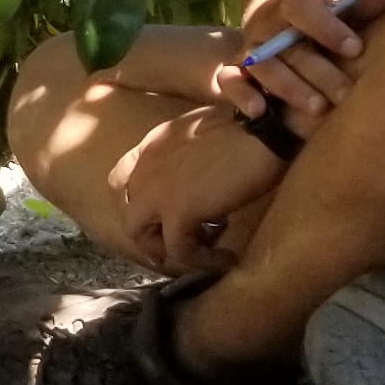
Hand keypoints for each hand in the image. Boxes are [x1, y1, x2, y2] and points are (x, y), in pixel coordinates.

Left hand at [106, 111, 291, 276]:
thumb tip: (199, 176)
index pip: (119, 179)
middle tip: (178, 246)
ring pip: (142, 237)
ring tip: (203, 253)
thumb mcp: (203, 130)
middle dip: (150, 237)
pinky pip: (180, 250)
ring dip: (171, 251)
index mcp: (152, 145)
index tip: (157, 218)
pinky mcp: (179, 212)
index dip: (134, 204)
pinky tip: (225, 258)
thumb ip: (188, 153)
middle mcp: (146, 167)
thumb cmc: (249, 123)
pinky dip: (203, 260)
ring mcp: (158, 190)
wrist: (264, 129)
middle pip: (128, 215)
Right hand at [207, 0, 384, 134]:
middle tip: (347, 93)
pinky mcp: (237, 73)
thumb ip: (360, 7)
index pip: (302, 7)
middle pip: (290, 47)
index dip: (327, 27)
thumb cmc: (320, 23)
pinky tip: (259, 111)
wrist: (276, 25)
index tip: (356, 48)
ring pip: (264, 67)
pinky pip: (231, 82)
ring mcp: (250, 51)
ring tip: (318, 108)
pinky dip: (241, 95)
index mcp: (291, 5)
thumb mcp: (338, 11)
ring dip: (290, 88)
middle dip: (319, 72)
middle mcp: (267, 26)